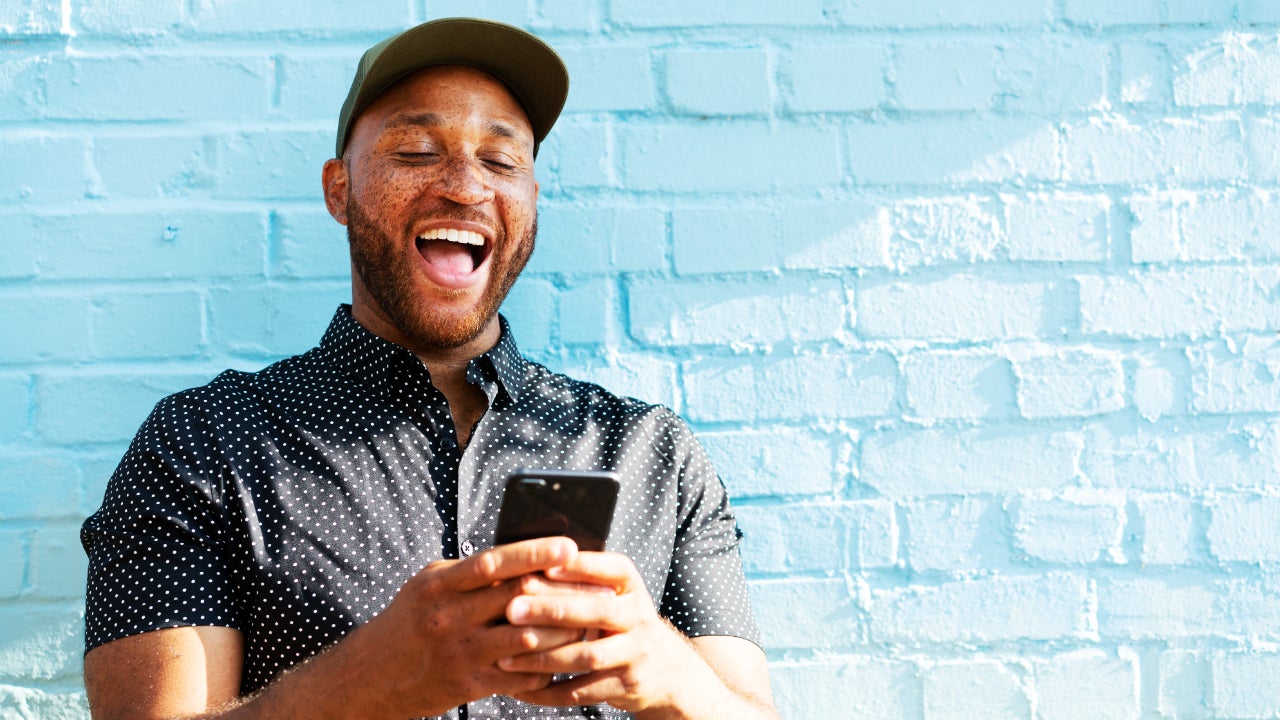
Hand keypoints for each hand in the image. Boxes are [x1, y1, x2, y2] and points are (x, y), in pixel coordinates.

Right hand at [348, 537, 587, 718]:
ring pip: (527, 641)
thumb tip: (524, 554)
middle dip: (561, 593)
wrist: (371, 675)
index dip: (534, 553)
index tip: (569, 546)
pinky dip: (546, 666)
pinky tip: (563, 656)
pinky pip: (519, 676)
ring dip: (562, 632)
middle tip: (597, 587)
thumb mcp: (430, 584)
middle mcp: (448, 617)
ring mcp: (459, 653)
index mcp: (440, 584)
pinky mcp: (468, 685)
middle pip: (517, 600)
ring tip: (589, 621)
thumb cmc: (411, 619)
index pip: (493, 562)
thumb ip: (470, 571)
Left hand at [496, 552, 712, 715]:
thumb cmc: (622, 621)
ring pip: (587, 655)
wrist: (665, 668)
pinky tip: (521, 688)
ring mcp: (635, 653)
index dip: (577, 567)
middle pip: (596, 611)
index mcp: (631, 585)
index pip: (609, 569)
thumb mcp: (614, 593)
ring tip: (507, 657)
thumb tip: (528, 563)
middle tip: (512, 609)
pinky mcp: (626, 685)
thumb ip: (582, 579)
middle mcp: (638, 616)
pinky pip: (583, 691)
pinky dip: (549, 692)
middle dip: (551, 610)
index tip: (541, 565)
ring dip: (543, 658)